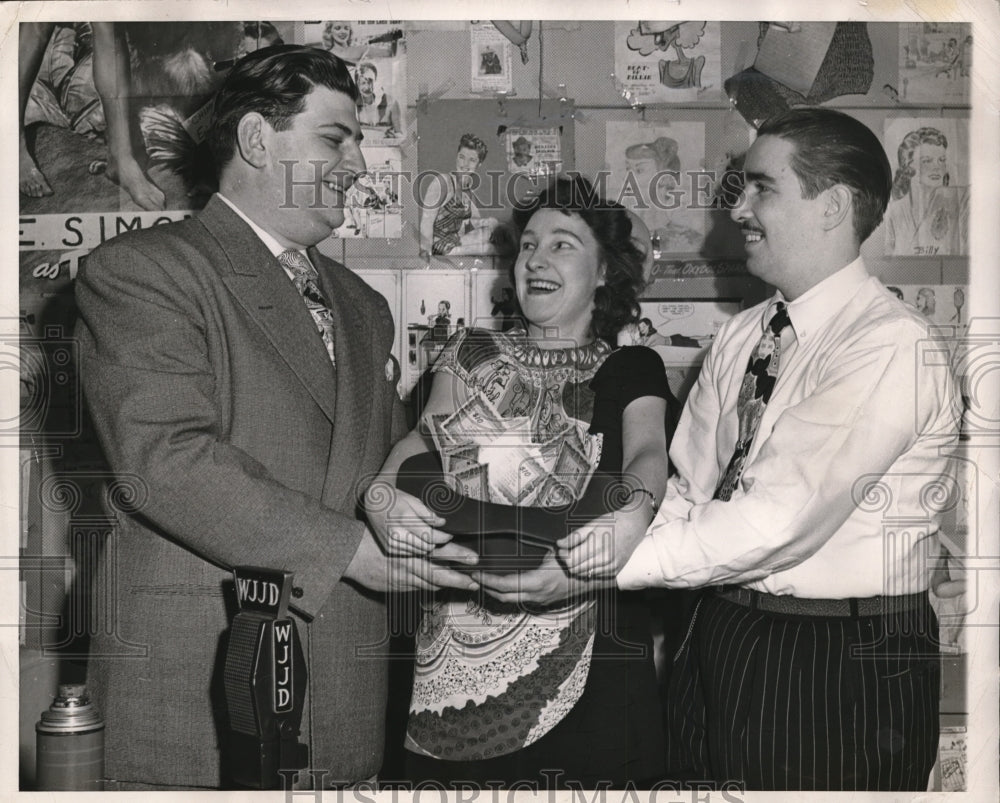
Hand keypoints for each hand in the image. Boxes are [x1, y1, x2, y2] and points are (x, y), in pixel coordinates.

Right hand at [345, 530, 477, 591]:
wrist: (350, 553)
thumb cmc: (375, 536)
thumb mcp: (397, 529)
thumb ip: (417, 533)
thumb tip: (440, 532)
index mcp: (409, 547)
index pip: (439, 551)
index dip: (457, 555)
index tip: (474, 557)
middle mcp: (407, 563)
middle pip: (438, 573)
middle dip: (459, 578)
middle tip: (475, 581)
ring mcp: (401, 578)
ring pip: (429, 584)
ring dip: (449, 585)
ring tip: (468, 585)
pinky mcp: (396, 586)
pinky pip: (418, 588)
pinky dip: (432, 587)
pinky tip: (443, 586)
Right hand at [364, 479, 449, 555]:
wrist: (373, 504)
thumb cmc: (395, 499)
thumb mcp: (413, 500)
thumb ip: (428, 514)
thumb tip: (442, 523)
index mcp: (404, 518)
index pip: (430, 535)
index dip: (443, 537)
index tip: (450, 534)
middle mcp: (396, 533)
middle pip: (426, 546)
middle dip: (437, 542)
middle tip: (441, 534)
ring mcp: (392, 542)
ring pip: (419, 552)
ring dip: (427, 546)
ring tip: (428, 535)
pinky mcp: (389, 548)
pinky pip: (410, 553)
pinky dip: (416, 548)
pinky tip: (416, 538)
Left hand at [476, 551, 605, 607]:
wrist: (593, 579)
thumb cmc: (576, 562)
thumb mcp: (556, 550)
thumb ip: (537, 546)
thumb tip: (518, 535)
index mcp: (537, 582)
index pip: (504, 584)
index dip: (487, 579)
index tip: (475, 572)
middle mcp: (536, 595)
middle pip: (503, 596)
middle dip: (486, 587)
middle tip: (473, 577)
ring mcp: (539, 600)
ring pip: (510, 600)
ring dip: (495, 592)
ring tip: (483, 580)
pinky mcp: (542, 601)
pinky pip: (519, 599)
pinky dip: (507, 593)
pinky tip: (502, 585)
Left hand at [556, 514, 618, 578]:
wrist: (633, 525)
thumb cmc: (612, 522)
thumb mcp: (591, 524)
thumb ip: (574, 536)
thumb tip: (559, 544)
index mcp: (597, 545)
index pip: (571, 561)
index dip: (562, 555)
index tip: (561, 549)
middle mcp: (605, 559)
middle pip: (575, 570)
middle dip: (568, 561)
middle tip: (567, 551)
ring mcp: (611, 566)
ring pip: (584, 574)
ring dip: (577, 566)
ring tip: (578, 554)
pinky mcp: (615, 571)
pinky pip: (595, 575)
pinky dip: (589, 569)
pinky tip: (590, 558)